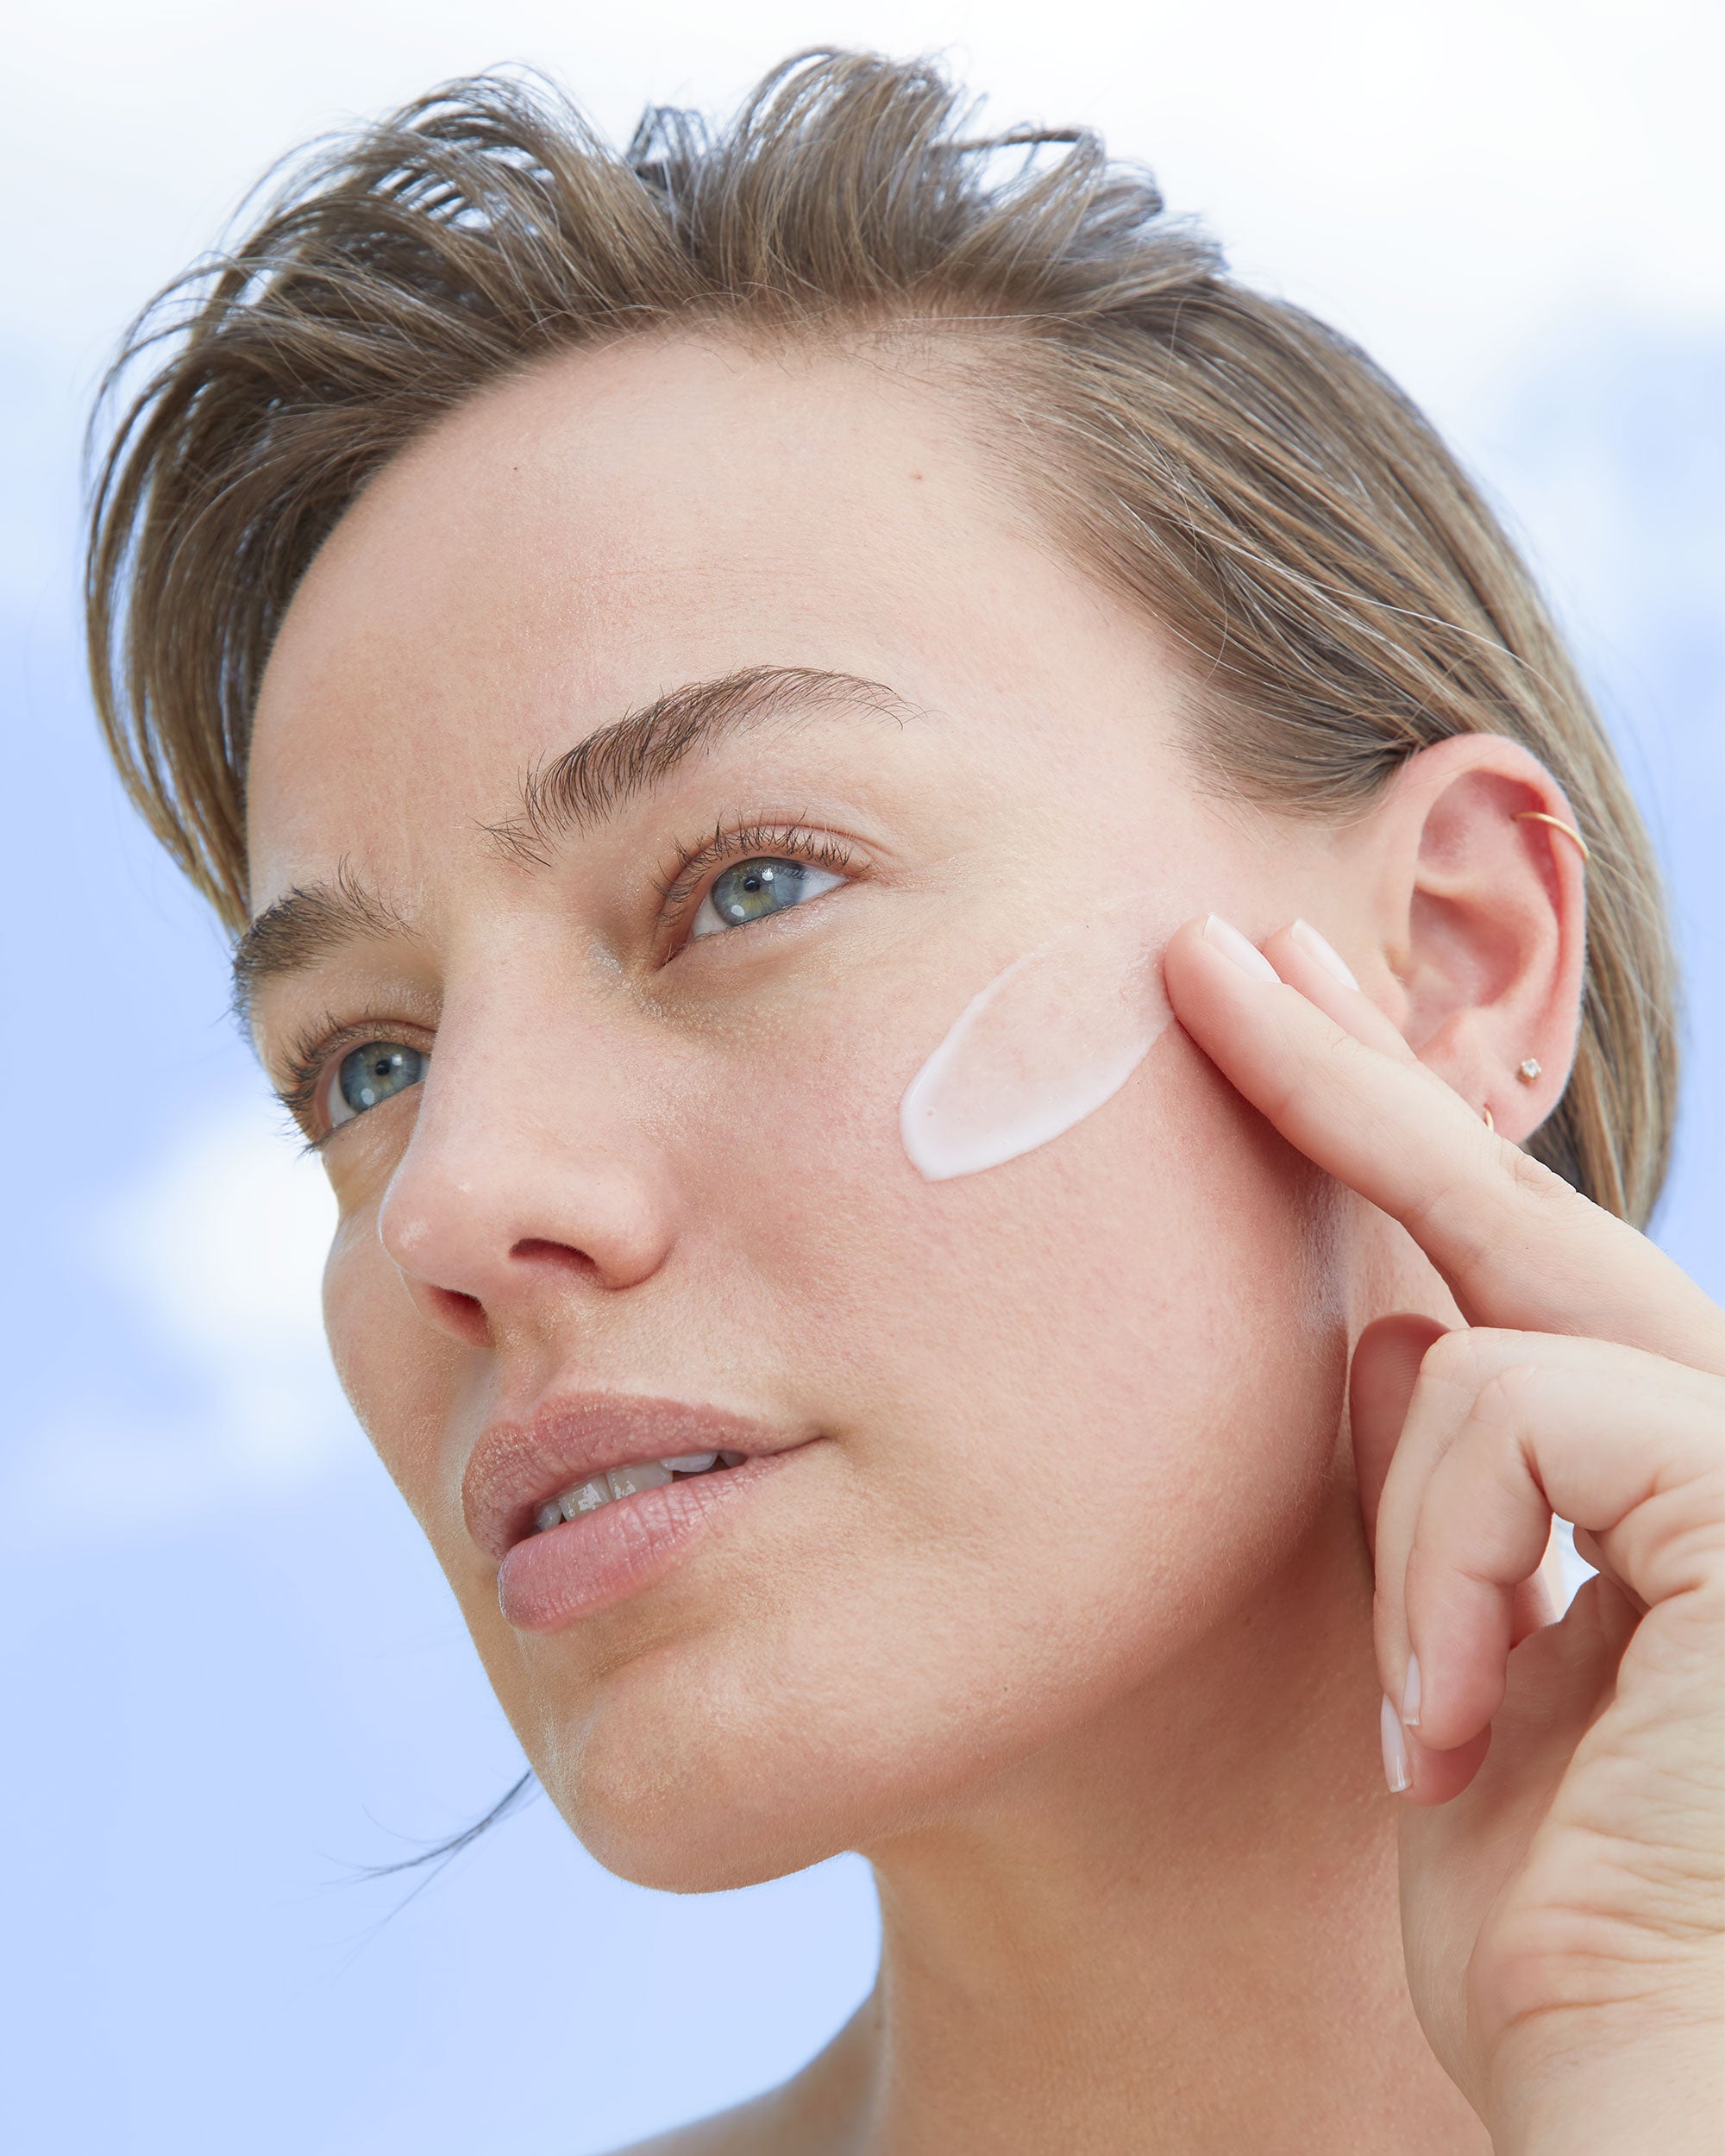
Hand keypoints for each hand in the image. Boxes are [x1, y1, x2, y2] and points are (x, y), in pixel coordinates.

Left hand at [1164, 912, 1724, 2154]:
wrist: (1657, 2117)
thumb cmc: (1574, 1957)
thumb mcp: (1457, 1688)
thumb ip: (1440, 1503)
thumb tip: (1401, 1327)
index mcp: (1665, 1495)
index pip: (1510, 1266)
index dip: (1388, 1128)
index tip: (1275, 1010)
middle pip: (1520, 1216)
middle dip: (1353, 1076)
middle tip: (1210, 946)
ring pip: (1505, 1325)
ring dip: (1414, 1524)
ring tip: (1430, 1722)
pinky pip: (1527, 1410)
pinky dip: (1449, 1562)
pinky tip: (1453, 1730)